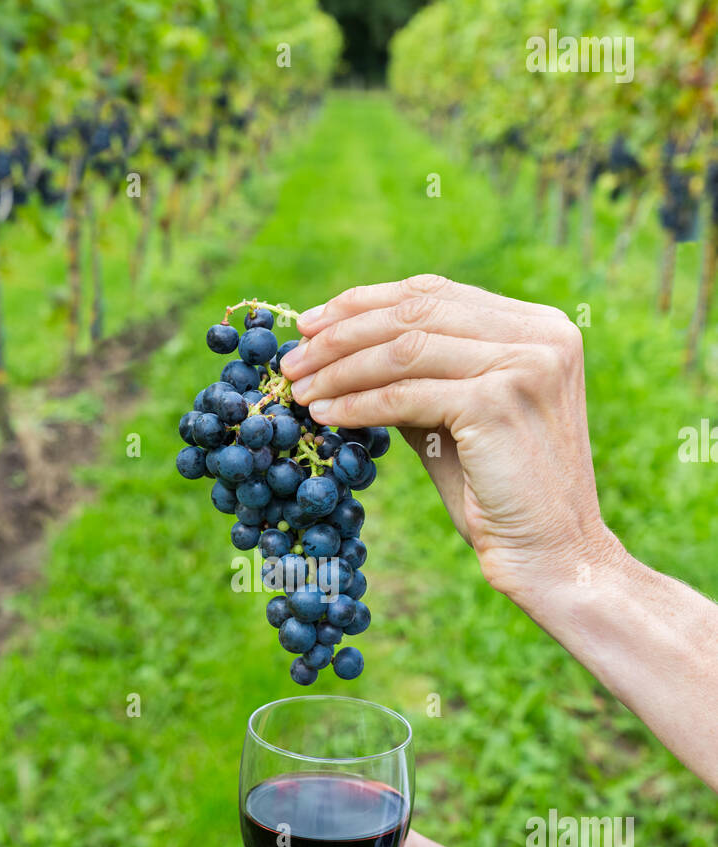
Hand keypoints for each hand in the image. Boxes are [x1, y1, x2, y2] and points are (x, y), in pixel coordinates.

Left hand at [279, 274, 624, 616]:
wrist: (552, 554)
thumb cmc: (499, 494)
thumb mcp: (455, 418)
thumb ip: (418, 376)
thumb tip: (341, 348)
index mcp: (539, 326)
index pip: (435, 293)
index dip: (366, 302)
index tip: (312, 323)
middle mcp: (541, 334)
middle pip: (416, 312)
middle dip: (342, 333)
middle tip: (293, 358)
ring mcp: (524, 364)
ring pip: (404, 349)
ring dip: (340, 369)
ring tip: (299, 390)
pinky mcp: (499, 402)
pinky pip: (406, 394)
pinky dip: (358, 404)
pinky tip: (326, 416)